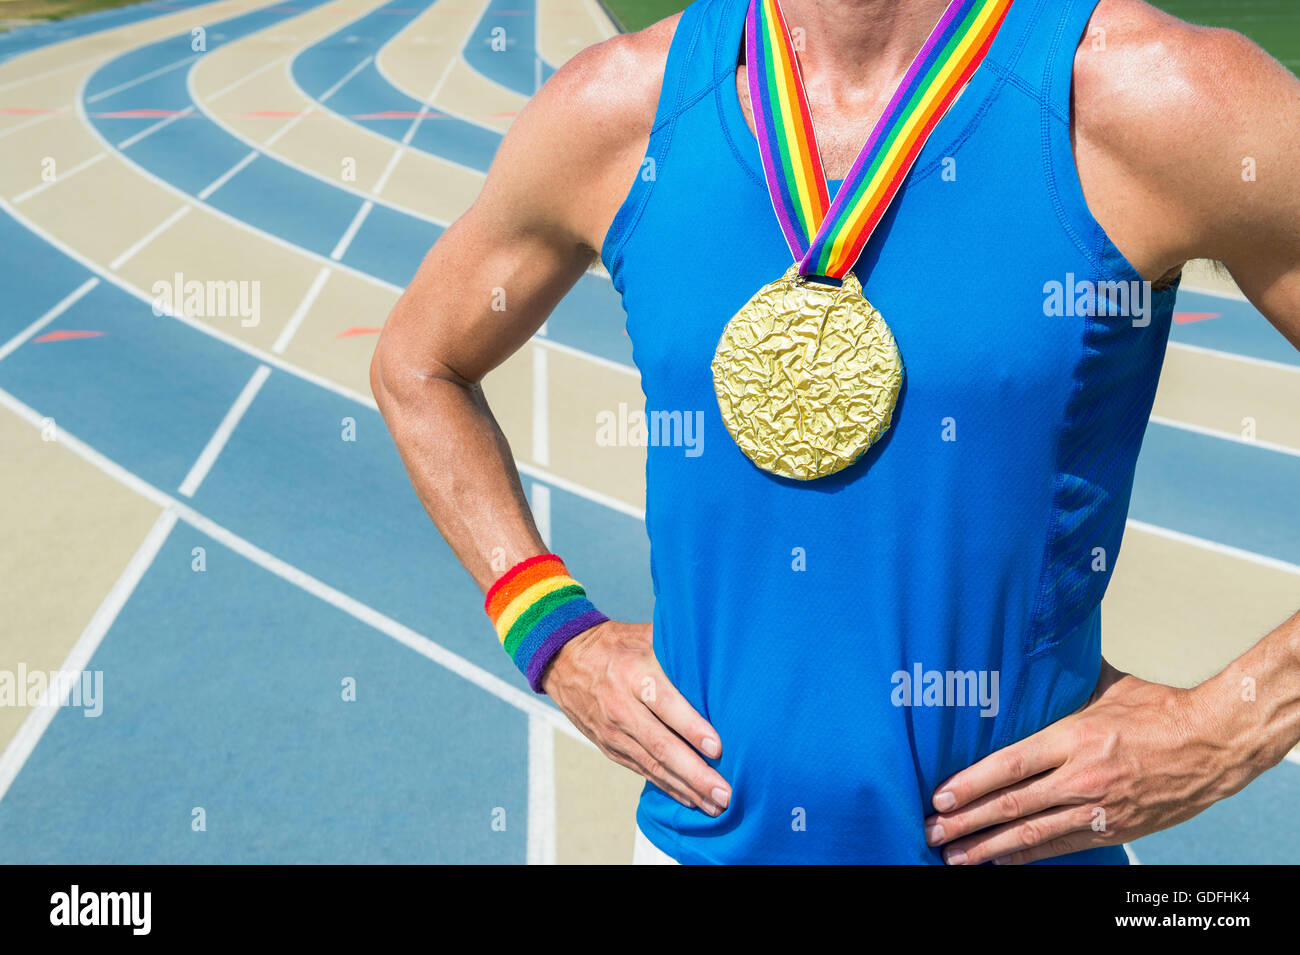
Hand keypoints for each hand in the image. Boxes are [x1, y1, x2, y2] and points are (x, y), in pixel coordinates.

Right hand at [541, 620, 731, 815]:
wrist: (564, 660)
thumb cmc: (616, 645)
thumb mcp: (644, 635)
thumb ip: (678, 646)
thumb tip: (721, 655)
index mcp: (633, 673)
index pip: (665, 703)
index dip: (691, 727)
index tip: (718, 747)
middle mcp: (621, 707)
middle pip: (661, 745)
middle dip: (695, 773)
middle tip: (725, 792)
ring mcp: (613, 732)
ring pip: (653, 765)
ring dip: (686, 788)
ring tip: (716, 806)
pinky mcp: (610, 748)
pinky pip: (643, 771)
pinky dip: (668, 787)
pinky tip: (691, 800)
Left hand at [924, 660, 1256, 863]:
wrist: (1214, 743)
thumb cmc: (1158, 708)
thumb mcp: (1106, 684)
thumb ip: (1064, 676)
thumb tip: (1030, 648)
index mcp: (1074, 738)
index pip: (1008, 766)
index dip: (970, 784)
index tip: (940, 796)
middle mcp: (1082, 777)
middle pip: (1011, 806)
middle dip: (966, 823)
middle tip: (931, 831)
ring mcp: (1099, 808)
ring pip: (1032, 835)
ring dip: (988, 848)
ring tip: (956, 857)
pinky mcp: (1115, 829)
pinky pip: (1062, 847)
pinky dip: (1028, 856)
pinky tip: (1000, 860)